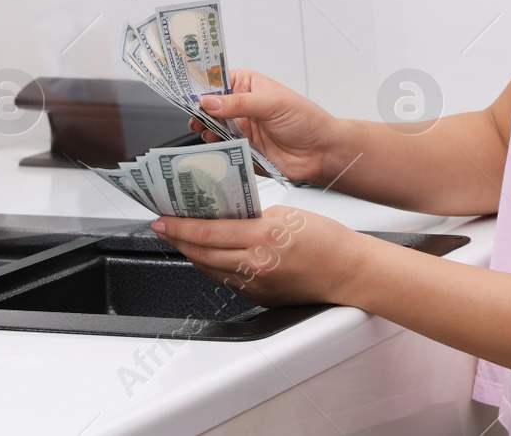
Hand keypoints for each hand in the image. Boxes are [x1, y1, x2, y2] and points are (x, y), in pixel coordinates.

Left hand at [150, 205, 361, 307]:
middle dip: (177, 239)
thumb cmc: (327, 240)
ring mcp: (255, 285)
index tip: (162, 219)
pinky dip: (213, 265)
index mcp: (263, 236)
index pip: (208, 231)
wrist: (348, 271)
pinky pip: (226, 280)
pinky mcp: (258, 296)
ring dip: (192, 253)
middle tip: (163, 227)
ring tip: (181, 238)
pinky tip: (210, 254)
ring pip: (209, 269)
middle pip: (201, 253)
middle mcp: (255, 264)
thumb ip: (254, 215)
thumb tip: (227, 216)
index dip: (179, 226)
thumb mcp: (289, 214)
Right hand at [192, 70, 343, 186]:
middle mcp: (241, 106)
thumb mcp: (273, 104)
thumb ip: (239, 103)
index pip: (217, 80)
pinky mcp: (240, 149)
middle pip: (209, 106)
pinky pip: (219, 148)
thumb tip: (208, 101)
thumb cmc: (305, 120)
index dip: (201, 84)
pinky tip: (214, 147)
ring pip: (210, 127)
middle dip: (199, 111)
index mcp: (248, 85)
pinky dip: (213, 148)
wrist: (320, 153)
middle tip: (195, 117)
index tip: (184, 89)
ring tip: (207, 132)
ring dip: (205, 130)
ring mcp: (240, 128)